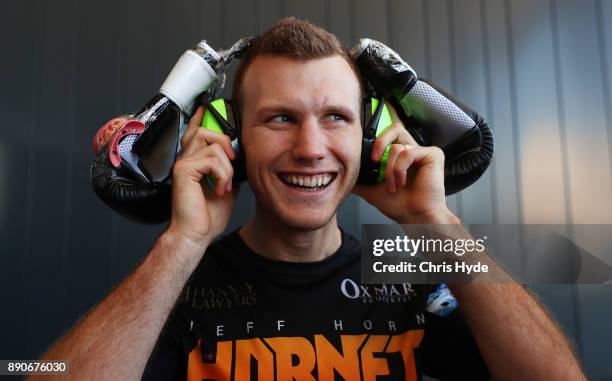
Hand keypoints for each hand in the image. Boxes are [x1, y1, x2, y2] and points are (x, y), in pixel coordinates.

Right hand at [168, 106, 238, 245]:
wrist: (196, 234)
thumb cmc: (207, 216)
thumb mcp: (226, 187)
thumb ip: (228, 169)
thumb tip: (240, 159)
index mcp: (194, 161)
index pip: (196, 131)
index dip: (202, 117)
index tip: (207, 107)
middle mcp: (186, 158)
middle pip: (206, 130)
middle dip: (226, 143)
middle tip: (232, 163)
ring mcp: (183, 163)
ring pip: (213, 144)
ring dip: (226, 166)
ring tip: (224, 184)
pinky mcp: (184, 170)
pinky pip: (212, 159)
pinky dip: (222, 175)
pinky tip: (219, 189)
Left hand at [352, 103, 453, 223]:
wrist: (415, 218)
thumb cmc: (400, 206)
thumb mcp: (372, 190)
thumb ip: (360, 179)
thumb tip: (343, 173)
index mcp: (400, 156)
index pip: (388, 134)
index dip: (376, 137)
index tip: (368, 154)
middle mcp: (412, 150)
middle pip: (394, 128)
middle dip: (379, 142)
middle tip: (373, 160)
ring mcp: (423, 151)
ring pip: (396, 147)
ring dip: (389, 169)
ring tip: (393, 186)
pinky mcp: (433, 154)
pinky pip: (408, 153)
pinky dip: (400, 169)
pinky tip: (402, 183)